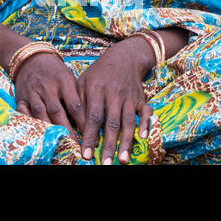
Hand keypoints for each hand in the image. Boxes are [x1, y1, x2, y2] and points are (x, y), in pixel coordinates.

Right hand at [8, 46, 83, 138]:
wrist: (30, 58)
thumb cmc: (55, 71)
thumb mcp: (69, 78)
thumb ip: (76, 97)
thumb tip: (87, 121)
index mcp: (63, 81)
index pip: (74, 104)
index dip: (82, 122)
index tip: (89, 136)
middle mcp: (47, 87)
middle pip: (57, 111)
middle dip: (66, 130)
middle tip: (75, 146)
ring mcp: (32, 92)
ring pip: (40, 113)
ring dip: (49, 129)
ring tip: (57, 142)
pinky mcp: (21, 97)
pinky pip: (23, 112)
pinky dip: (29, 123)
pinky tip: (36, 133)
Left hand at [75, 37, 152, 164]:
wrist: (124, 58)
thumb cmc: (99, 73)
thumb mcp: (83, 81)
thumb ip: (79, 102)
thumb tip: (74, 126)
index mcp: (96, 90)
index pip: (93, 117)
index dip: (90, 137)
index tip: (86, 154)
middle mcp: (113, 94)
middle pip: (111, 124)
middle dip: (109, 146)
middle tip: (106, 163)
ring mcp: (129, 97)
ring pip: (128, 122)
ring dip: (126, 142)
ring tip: (122, 160)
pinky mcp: (141, 99)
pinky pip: (145, 113)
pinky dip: (145, 124)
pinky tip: (143, 138)